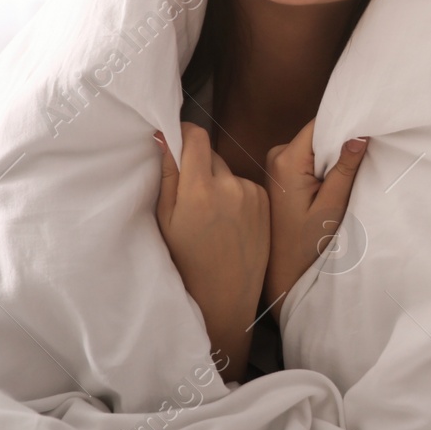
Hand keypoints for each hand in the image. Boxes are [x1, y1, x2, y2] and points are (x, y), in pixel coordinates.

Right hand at [155, 122, 271, 382]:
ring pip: (228, 171)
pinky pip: (245, 185)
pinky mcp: (265, 202)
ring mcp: (252, 193)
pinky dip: (236, 194)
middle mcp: (230, 186)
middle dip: (198, 164)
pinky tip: (230, 221)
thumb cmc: (186, 260)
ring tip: (211, 215)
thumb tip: (164, 135)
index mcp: (200, 189)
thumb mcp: (166, 219)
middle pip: (211, 154)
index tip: (176, 140)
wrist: (224, 296)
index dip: (184, 133)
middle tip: (189, 192)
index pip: (196, 137)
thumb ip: (168, 175)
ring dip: (218, 181)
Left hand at [263, 120, 367, 324]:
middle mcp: (276, 155)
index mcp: (286, 159)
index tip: (367, 134)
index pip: (319, 125)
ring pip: (314, 147)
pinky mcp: (280, 174)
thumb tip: (359, 134)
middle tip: (358, 166)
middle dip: (339, 146)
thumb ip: (345, 168)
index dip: (344, 126)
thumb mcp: (331, 205)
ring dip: (331, 160)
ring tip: (341, 183)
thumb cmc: (306, 243)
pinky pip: (306, 159)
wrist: (282, 272)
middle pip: (317, 134)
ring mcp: (276, 164)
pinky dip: (321, 168)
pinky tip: (328, 188)